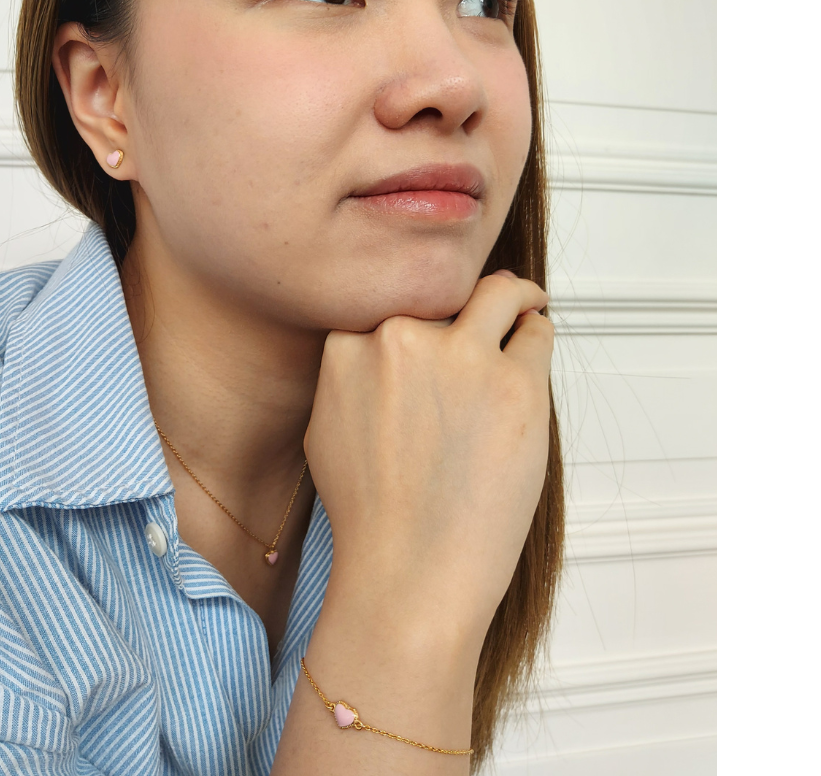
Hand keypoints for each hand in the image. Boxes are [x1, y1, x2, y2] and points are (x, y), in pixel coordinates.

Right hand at [305, 270, 553, 645]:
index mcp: (347, 345)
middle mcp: (400, 338)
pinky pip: (536, 333)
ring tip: (527, 302)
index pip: (391, 297)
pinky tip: (535, 342)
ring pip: (498, 293)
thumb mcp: (327, 428)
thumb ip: (350, 373)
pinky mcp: (516, 383)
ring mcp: (460, 357)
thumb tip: (377, 347)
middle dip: (460, 305)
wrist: (408, 572)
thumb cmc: (369, 514)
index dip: (418, 310)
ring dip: (514, 297)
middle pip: (440, 292)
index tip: (436, 317)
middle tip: (485, 308)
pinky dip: (537, 335)